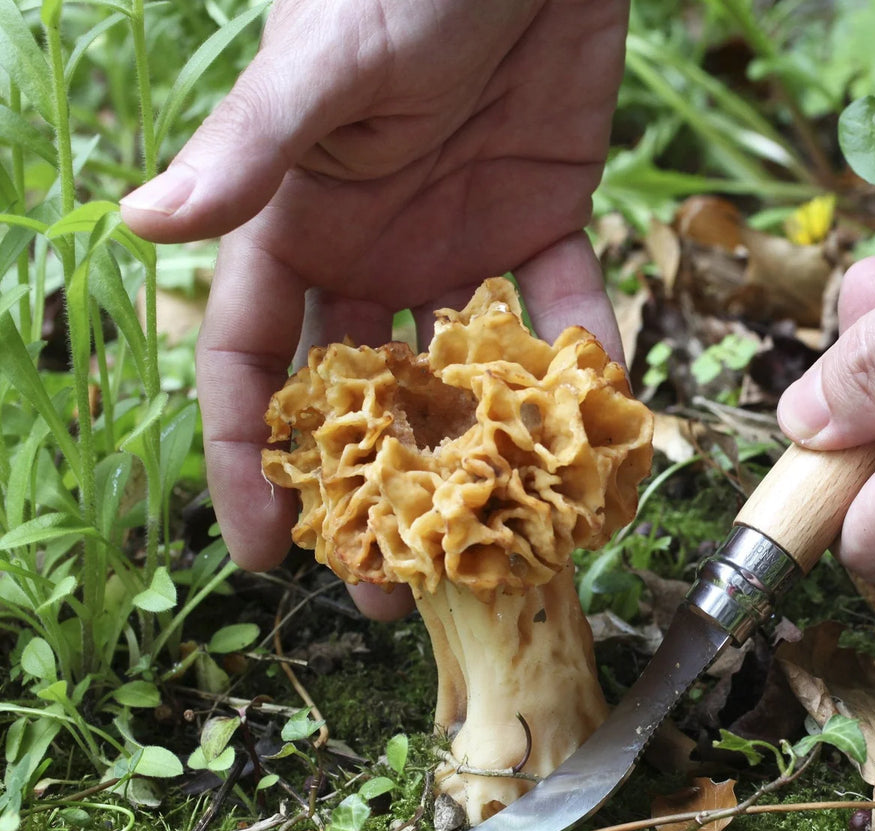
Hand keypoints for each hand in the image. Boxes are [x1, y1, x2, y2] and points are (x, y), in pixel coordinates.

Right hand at [121, 0, 627, 616]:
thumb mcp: (325, 71)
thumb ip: (251, 154)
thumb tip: (143, 226)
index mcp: (297, 223)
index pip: (252, 361)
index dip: (248, 457)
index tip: (267, 551)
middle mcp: (373, 248)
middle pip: (361, 397)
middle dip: (372, 493)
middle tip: (392, 591)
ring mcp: (460, 240)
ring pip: (463, 373)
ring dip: (481, 455)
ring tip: (502, 544)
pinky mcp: (545, 216)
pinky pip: (565, 306)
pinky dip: (586, 362)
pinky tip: (606, 432)